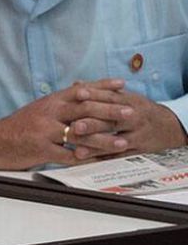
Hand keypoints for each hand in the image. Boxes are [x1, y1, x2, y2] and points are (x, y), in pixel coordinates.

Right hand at [0, 79, 131, 169]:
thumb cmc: (19, 126)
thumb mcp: (39, 109)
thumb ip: (60, 103)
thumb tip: (82, 91)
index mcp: (49, 101)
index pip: (80, 90)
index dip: (102, 86)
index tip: (122, 84)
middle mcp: (48, 113)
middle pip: (84, 109)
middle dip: (109, 110)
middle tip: (130, 112)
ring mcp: (44, 131)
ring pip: (80, 134)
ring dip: (104, 139)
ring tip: (122, 142)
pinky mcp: (41, 150)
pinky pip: (68, 156)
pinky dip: (86, 159)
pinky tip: (100, 161)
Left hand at [70, 87, 186, 159]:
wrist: (170, 126)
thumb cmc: (140, 109)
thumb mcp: (125, 96)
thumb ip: (100, 91)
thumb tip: (76, 84)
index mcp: (130, 102)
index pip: (110, 97)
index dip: (94, 95)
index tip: (77, 94)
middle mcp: (134, 118)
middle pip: (111, 121)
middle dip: (92, 124)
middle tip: (74, 126)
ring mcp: (137, 136)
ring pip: (114, 141)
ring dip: (96, 146)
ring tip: (78, 150)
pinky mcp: (138, 151)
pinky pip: (119, 156)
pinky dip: (104, 159)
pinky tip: (90, 161)